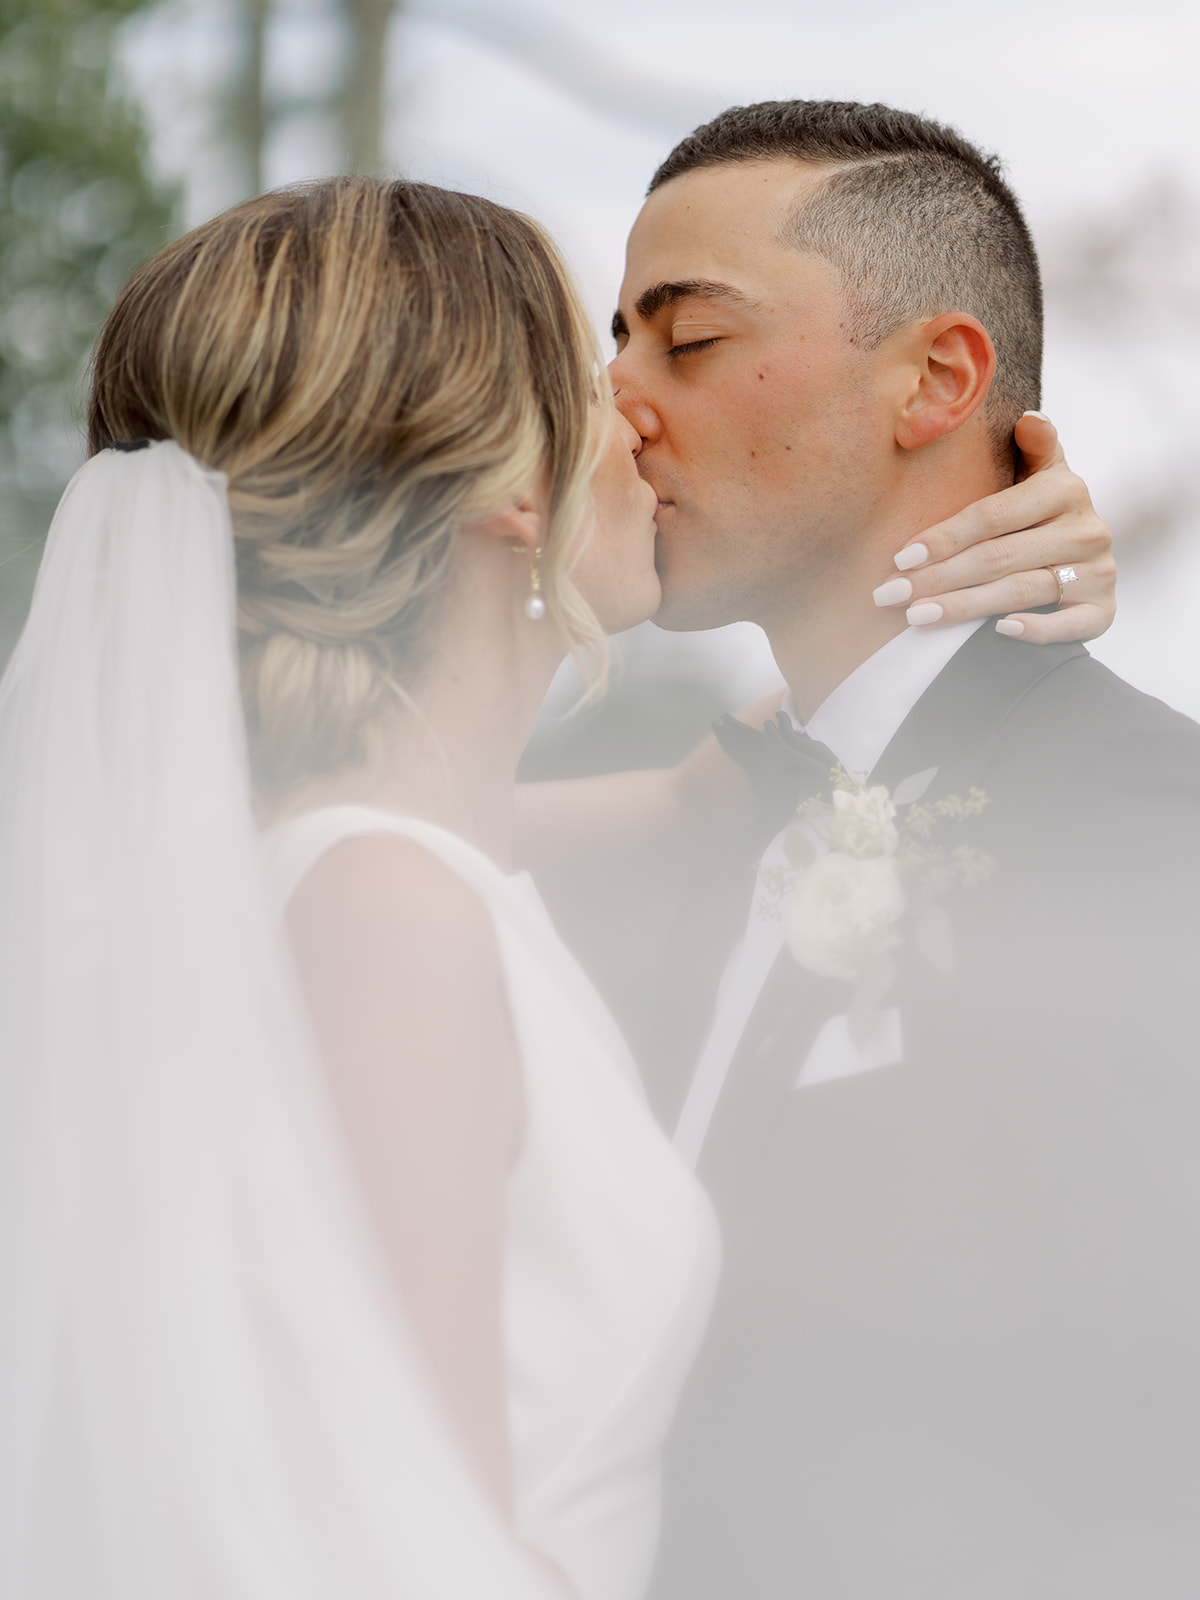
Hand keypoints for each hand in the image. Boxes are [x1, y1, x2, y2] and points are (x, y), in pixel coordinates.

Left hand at [872, 413, 1115, 642]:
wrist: (1082, 557)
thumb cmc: (1036, 513)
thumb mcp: (1037, 473)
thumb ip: (1032, 447)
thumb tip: (1028, 418)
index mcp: (1065, 488)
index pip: (992, 515)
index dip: (944, 536)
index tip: (900, 557)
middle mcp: (1088, 530)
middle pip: (998, 557)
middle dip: (937, 578)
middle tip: (889, 595)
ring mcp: (1099, 572)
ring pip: (1022, 592)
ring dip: (964, 607)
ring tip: (916, 616)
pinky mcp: (1105, 610)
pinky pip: (1072, 625)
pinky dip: (1038, 630)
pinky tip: (999, 631)